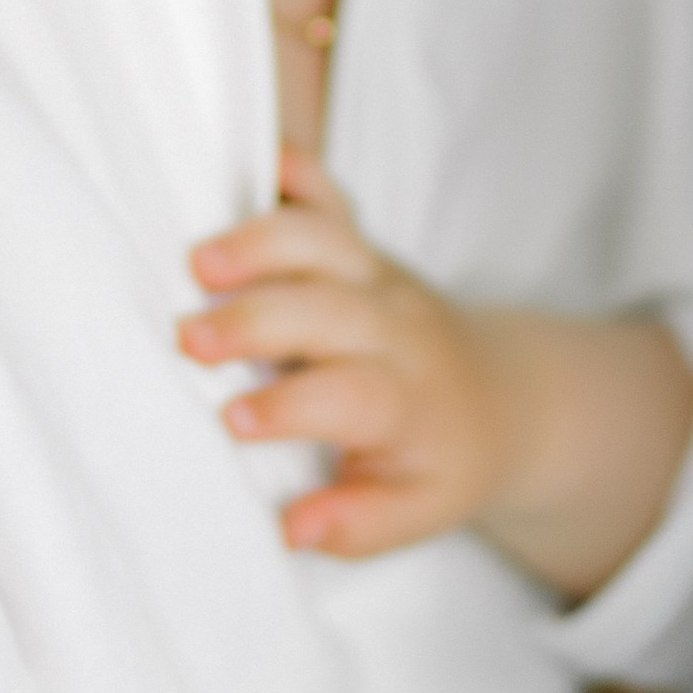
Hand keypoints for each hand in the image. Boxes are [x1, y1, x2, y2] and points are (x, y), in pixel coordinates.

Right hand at [183, 151, 518, 558]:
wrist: (503, 395)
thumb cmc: (442, 460)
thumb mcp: (418, 512)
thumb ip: (359, 526)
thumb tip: (293, 530)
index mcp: (404, 401)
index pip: (349, 397)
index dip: (291, 406)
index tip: (233, 418)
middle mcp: (392, 328)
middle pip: (327, 309)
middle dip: (256, 319)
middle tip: (188, 338)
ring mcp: (377, 276)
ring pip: (325, 241)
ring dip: (261, 242)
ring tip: (198, 261)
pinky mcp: (363, 244)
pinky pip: (332, 195)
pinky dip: (294, 173)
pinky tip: (256, 162)